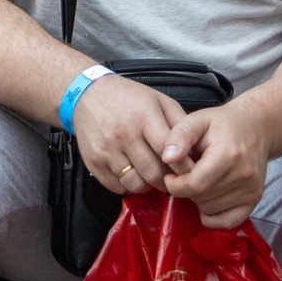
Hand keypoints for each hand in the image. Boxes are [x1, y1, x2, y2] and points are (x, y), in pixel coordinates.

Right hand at [70, 73, 188, 198]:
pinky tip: (130, 172)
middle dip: (166, 180)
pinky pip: (116, 186)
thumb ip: (179, 124)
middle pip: (153, 173)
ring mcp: (106, 150)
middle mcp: (123, 135)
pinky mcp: (93, 161)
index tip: (188, 171)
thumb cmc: (127, 97)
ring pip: (135, 184)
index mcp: (143, 118)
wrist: (87, 94)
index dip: (182, 167)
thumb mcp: (159, 101)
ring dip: (146, 184)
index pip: (169, 153)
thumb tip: (194, 151)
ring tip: (148, 174)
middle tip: (169, 177)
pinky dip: (126, 185)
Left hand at [156, 104, 269, 230]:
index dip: (175, 184)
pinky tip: (207, 197)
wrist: (255, 127)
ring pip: (211, 209)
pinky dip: (212, 215)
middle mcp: (244, 175)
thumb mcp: (197, 120)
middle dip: (185, 189)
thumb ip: (179, 136)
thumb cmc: (220, 123)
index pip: (195, 185)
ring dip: (197, 199)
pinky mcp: (255, 199)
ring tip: (198, 180)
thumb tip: (167, 158)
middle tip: (185, 175)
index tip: (170, 174)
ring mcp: (252, 190)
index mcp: (228, 155)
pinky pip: (228, 221)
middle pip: (201, 198)